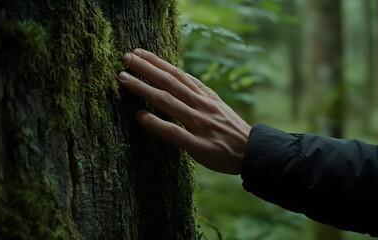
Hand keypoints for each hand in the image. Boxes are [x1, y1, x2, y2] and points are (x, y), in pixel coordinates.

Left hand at [118, 49, 250, 174]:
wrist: (254, 152)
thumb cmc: (233, 130)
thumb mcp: (219, 105)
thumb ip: (200, 94)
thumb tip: (181, 80)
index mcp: (205, 96)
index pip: (178, 74)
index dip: (157, 62)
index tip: (139, 53)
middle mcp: (201, 105)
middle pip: (169, 82)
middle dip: (145, 68)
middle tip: (125, 58)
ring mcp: (199, 123)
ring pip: (167, 101)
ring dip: (143, 88)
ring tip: (123, 79)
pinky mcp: (198, 144)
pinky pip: (173, 131)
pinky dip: (155, 122)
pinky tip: (139, 116)